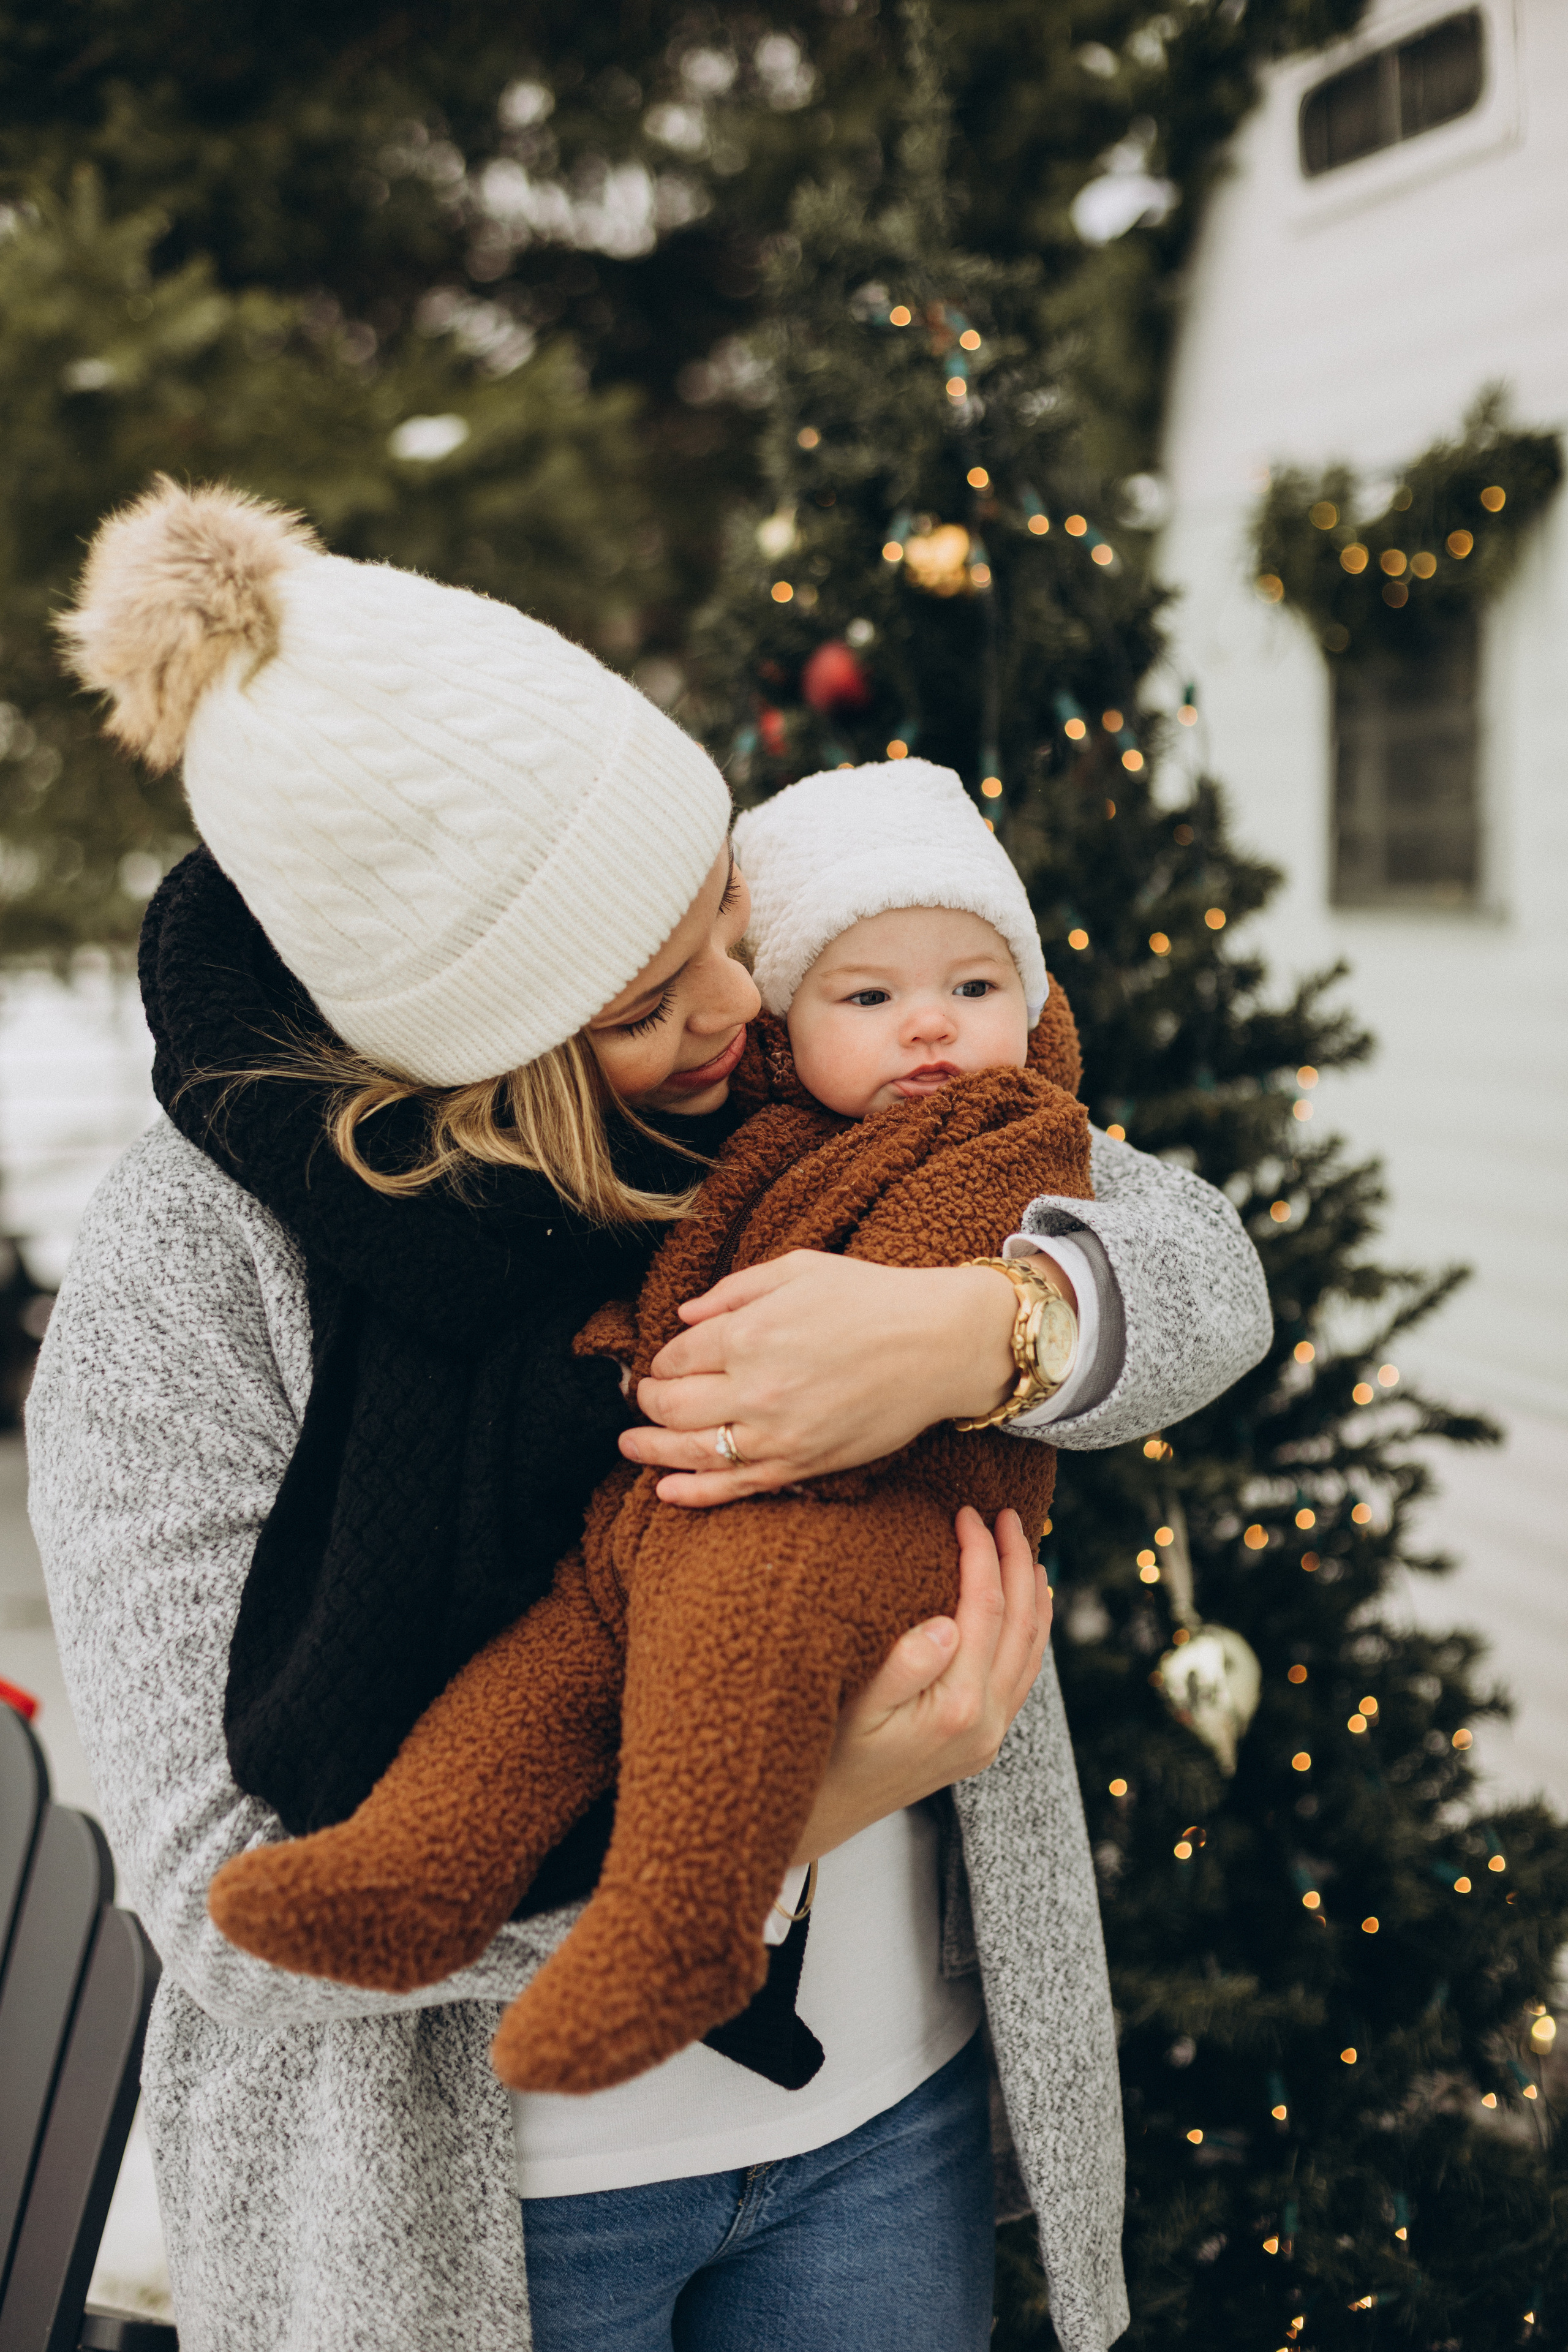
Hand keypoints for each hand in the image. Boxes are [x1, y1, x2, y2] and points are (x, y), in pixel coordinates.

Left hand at [619, 1250, 1017, 1504]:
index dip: (662, 1360)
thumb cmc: (871, 1298)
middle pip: (673, 1407)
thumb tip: (683, 1315)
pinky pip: (735, 1487)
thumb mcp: (797, 1269)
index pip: (677, 1357)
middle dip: (649, 1402)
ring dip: (653, 1450)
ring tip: (631, 1445)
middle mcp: (754, 1389)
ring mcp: (777, 1434)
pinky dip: (694, 1493)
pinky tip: (667, 1492)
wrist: (938, 1344)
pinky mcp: (802, 1465)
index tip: (664, 1361)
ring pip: (694, 1452)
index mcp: (747, 1334)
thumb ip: (733, 1290)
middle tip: (643, 1398)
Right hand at [790, 1506, 1050, 1864]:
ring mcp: (990, 1735)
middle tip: (1006, 1514)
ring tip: (1024, 1546)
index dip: (981, 1554)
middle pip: (1021, 1624)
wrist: (823, 1814)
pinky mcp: (984, 1741)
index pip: (985, 1609)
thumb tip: (950, 1624)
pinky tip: (1026, 1606)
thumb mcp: (852, 1705)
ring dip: (1033, 1592)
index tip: (967, 1513)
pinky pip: (1023, 1674)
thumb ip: (903, 1666)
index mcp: (957, 1706)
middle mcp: (986, 1723)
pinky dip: (1031, 1631)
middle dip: (1017, 1561)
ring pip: (1032, 1650)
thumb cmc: (826, 1751)